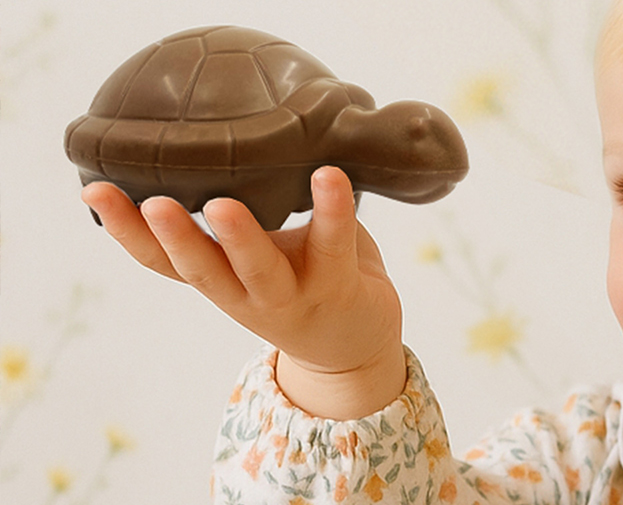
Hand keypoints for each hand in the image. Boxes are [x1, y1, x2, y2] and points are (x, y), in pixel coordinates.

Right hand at [81, 167, 405, 417]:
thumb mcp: (256, 253)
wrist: (355, 344)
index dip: (126, 232)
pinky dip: (333, 210)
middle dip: (175, 238)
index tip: (94, 192)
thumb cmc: (300, 280)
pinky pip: (334, 245)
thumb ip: (234, 219)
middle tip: (152, 204)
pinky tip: (329, 175)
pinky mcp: (340, 286)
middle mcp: (247, 293)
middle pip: (203, 271)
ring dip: (240, 239)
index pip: (163, 262)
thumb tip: (211, 142)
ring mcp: (293, 294)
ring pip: (261, 270)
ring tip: (222, 206)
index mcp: (220, 279)